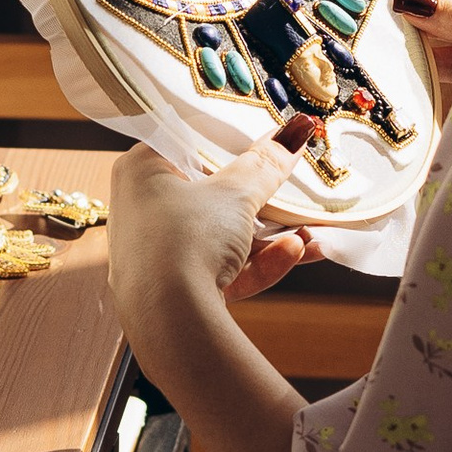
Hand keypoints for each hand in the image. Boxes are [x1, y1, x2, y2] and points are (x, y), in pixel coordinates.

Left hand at [108, 140, 312, 363]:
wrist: (168, 322)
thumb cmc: (185, 240)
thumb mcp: (234, 194)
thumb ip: (266, 164)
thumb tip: (297, 130)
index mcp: (140, 171)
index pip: (188, 144)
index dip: (230, 143)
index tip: (268, 144)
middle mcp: (141, 210)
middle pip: (211, 195)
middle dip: (261, 200)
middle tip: (295, 190)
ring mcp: (156, 253)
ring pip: (221, 237)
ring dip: (269, 237)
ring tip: (310, 233)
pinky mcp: (174, 290)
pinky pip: (220, 268)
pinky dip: (256, 263)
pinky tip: (294, 254)